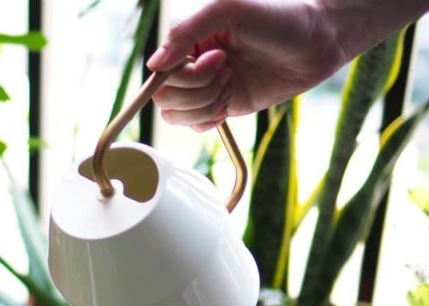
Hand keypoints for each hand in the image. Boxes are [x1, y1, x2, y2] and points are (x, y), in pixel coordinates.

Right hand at [147, 0, 348, 130]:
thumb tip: (154, 66)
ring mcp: (206, 87)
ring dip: (206, 104)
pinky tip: (229, 104)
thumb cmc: (279, 17)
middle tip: (229, 69)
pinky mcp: (222, 106)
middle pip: (165, 96)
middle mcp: (193, 64)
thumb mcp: (228, 8)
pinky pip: (195, 126)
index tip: (219, 58)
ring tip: (232, 84)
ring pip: (177, 114)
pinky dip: (208, 120)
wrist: (319, 43)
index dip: (185, 74)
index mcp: (190, 40)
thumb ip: (185, 30)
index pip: (160, 72)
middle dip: (198, 89)